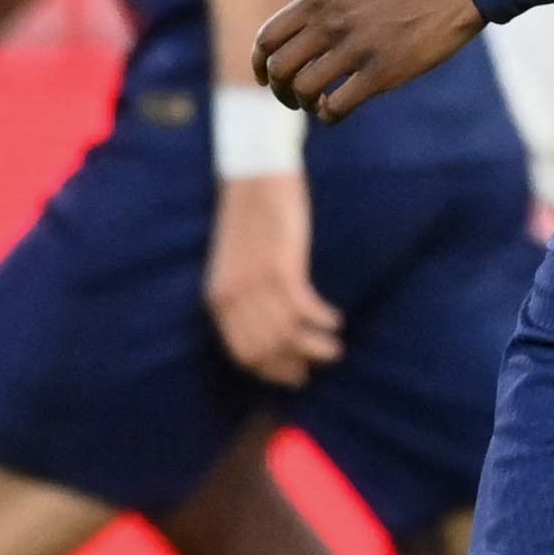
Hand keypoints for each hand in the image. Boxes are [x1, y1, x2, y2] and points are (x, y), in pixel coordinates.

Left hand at [205, 172, 343, 386]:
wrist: (255, 178)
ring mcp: (257, 285)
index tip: (293, 376)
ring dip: (315, 349)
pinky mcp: (283, 269)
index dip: (270, 371)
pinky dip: (323, 321)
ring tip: (334, 351)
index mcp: (218, 300)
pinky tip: (335, 320)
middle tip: (315, 369)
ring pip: (288, 335)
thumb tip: (268, 328)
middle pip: (265, 351)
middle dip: (293, 366)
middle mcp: (233, 298)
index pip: (242, 354)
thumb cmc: (248, 218)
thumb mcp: (233, 264)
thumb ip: (243, 296)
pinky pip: (305, 309)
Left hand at [252, 0, 484, 123]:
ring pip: (304, 90)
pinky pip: (336, 107)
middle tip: (295, 96)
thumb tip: (300, 32)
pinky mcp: (382, 72)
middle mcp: (331, 21)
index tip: (268, 77)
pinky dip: (329, 115)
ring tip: (318, 103)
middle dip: (281, 89)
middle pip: (280, 68)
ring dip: (305, 103)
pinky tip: (338, 110)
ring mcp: (355, 47)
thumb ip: (325, 3)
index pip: (267, 38)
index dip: (261, 64)